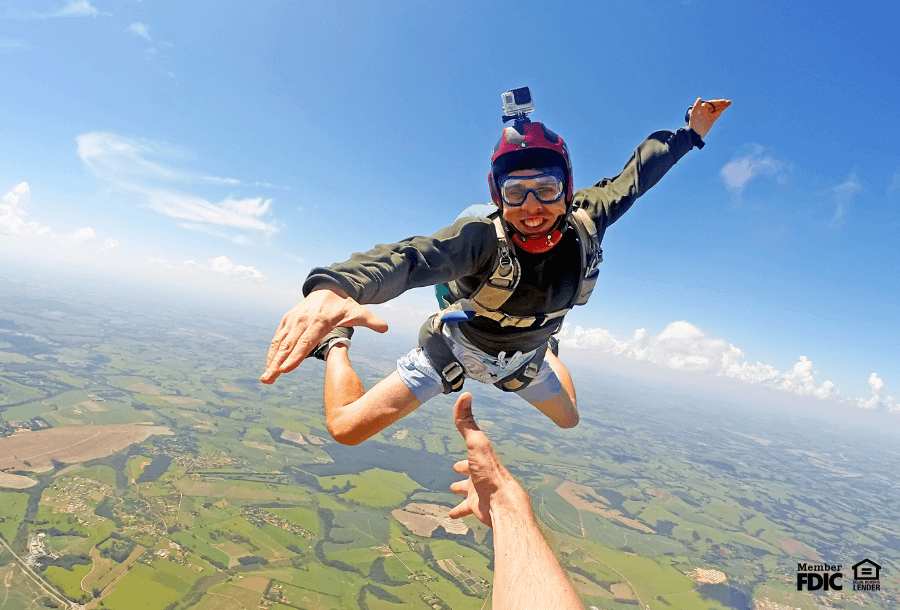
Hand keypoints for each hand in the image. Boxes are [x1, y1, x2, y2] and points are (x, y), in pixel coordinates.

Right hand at [260, 287, 387, 383]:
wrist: (327, 288)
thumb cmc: (344, 305)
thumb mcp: (358, 311)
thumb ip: (371, 320)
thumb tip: (385, 328)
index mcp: (320, 321)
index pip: (306, 341)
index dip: (296, 356)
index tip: (285, 369)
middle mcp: (303, 320)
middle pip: (289, 345)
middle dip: (278, 363)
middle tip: (268, 379)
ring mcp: (293, 320)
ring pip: (280, 342)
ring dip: (271, 361)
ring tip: (265, 378)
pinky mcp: (287, 319)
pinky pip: (278, 337)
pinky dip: (272, 352)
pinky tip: (269, 366)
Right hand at [449, 393, 527, 527]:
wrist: (502, 502)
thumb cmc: (489, 472)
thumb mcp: (476, 443)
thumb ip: (466, 421)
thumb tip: (465, 394)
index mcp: (481, 460)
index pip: (471, 452)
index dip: (465, 450)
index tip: (460, 447)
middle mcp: (481, 475)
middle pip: (470, 471)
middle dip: (463, 469)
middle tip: (455, 468)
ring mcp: (479, 492)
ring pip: (468, 490)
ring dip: (461, 489)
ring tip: (453, 489)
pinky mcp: (477, 508)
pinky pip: (465, 509)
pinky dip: (458, 511)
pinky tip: (451, 515)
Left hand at [688, 97, 731, 137]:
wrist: (696, 133)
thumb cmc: (694, 123)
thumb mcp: (694, 113)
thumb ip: (697, 105)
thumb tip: (699, 98)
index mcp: (702, 108)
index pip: (711, 103)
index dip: (717, 102)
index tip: (723, 101)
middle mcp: (705, 110)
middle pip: (715, 105)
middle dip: (722, 103)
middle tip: (729, 102)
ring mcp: (709, 115)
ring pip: (717, 109)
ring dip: (723, 106)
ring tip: (729, 103)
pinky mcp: (711, 120)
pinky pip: (717, 114)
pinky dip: (721, 110)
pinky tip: (725, 107)